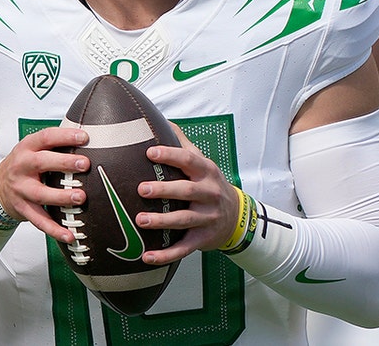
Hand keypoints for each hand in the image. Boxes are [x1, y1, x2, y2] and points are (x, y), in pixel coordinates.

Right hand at [0, 127, 89, 243]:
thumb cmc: (25, 164)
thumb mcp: (34, 148)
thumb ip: (56, 144)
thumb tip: (90, 135)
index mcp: (27, 147)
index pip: (46, 138)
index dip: (65, 136)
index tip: (84, 137)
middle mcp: (22, 167)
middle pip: (41, 163)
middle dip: (64, 163)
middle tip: (85, 164)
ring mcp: (21, 189)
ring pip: (40, 194)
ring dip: (61, 197)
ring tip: (80, 198)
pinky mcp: (23, 209)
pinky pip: (39, 221)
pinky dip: (54, 230)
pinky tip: (70, 235)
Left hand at [134, 123, 238, 264]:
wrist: (237, 217)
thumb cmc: (210, 185)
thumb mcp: (203, 163)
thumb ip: (183, 143)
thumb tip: (164, 121)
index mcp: (207, 172)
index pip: (189, 161)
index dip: (170, 156)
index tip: (150, 152)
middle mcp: (209, 194)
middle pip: (186, 191)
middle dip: (164, 190)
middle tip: (141, 189)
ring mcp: (207, 218)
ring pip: (184, 220)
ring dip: (162, 221)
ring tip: (141, 220)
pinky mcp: (203, 239)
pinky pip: (184, 248)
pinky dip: (166, 254)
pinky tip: (147, 257)